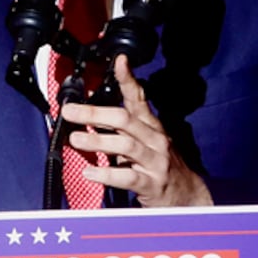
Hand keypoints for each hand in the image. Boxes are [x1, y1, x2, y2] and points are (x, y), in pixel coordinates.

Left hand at [61, 55, 212, 207]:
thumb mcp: (144, 143)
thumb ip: (120, 131)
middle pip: (125, 119)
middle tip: (70, 112)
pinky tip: (89, 172)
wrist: (186, 196)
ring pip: (126, 145)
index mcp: (151, 126)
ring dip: (98, 141)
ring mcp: (156, 161)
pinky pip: (128, 177)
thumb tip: (89, 118)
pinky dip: (106, 174)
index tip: (119, 61)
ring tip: (75, 140)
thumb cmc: (159, 167)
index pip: (139, 98)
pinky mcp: (152, 184)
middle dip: (95, 113)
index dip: (129, 79)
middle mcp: (155, 139)